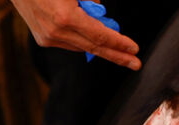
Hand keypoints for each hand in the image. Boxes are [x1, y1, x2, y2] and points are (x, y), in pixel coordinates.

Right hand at [10, 0, 141, 68]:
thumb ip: (90, 2)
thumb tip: (101, 16)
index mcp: (66, 18)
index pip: (100, 35)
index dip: (119, 43)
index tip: (134, 49)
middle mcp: (57, 32)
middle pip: (95, 47)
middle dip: (118, 56)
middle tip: (135, 64)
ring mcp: (48, 38)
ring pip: (83, 46)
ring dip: (102, 47)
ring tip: (120, 48)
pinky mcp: (43, 40)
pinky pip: (71, 43)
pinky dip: (84, 40)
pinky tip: (92, 37)